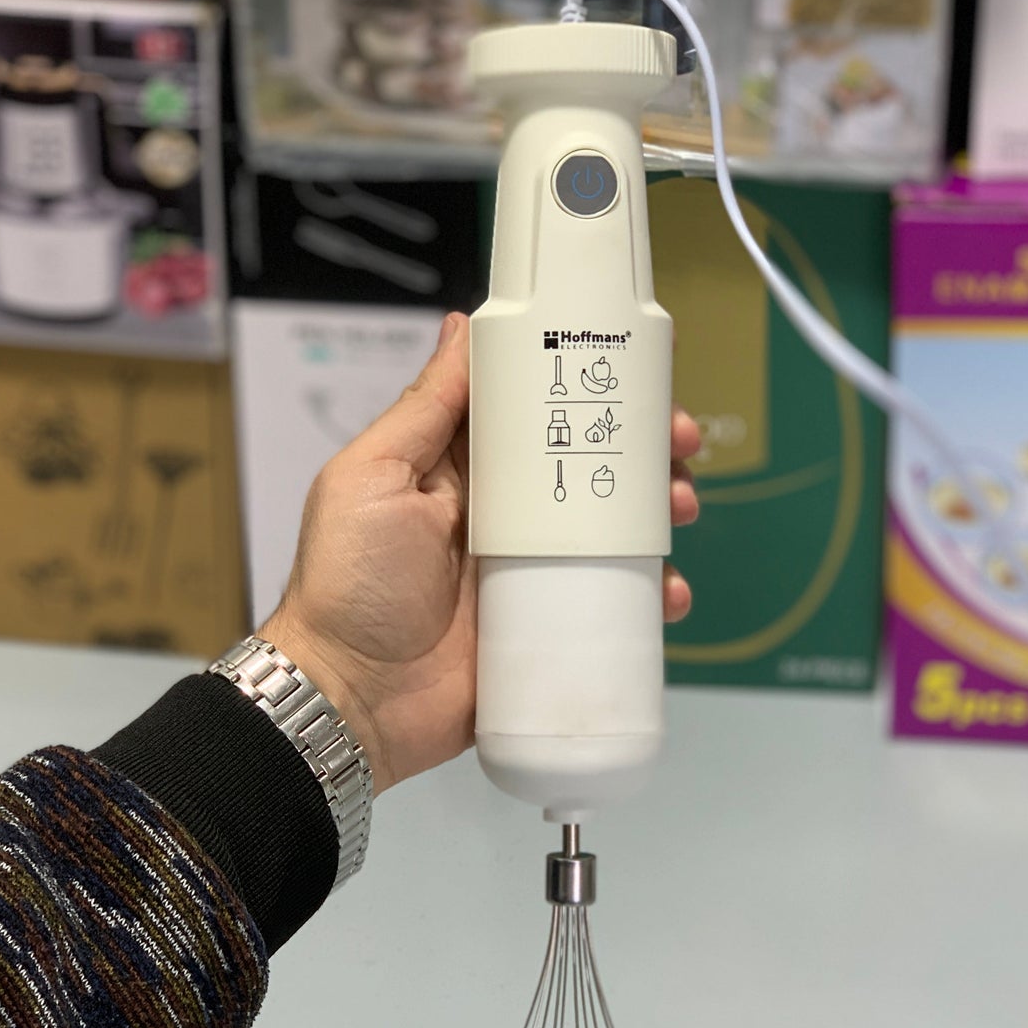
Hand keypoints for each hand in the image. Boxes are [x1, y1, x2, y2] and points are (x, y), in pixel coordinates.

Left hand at [261, 313, 700, 793]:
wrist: (352, 699)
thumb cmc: (346, 584)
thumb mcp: (373, 477)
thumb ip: (424, 407)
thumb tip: (462, 328)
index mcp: (462, 467)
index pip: (537, 410)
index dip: (590, 385)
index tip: (639, 370)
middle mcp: (504, 512)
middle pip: (590, 464)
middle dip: (645, 447)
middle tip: (680, 444)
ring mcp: (531, 571)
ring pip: (615, 529)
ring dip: (660, 513)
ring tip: (681, 510)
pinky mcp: (550, 628)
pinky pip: (614, 605)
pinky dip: (652, 596)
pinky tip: (668, 592)